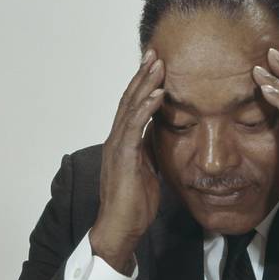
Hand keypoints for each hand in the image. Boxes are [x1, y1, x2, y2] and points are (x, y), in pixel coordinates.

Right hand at [89, 48, 165, 273]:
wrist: (120, 227)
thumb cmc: (134, 205)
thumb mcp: (148, 170)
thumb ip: (150, 151)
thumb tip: (161, 138)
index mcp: (123, 142)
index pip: (132, 106)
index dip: (143, 85)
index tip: (155, 65)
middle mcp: (116, 139)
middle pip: (129, 99)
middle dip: (142, 75)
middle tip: (155, 52)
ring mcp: (117, 147)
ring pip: (130, 107)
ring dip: (144, 84)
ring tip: (157, 64)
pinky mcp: (123, 157)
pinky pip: (134, 127)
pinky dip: (145, 108)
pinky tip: (157, 94)